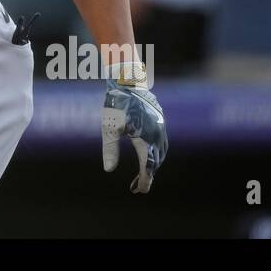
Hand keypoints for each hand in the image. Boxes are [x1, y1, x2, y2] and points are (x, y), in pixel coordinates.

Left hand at [102, 64, 167, 193]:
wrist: (128, 80)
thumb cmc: (116, 103)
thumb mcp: (109, 127)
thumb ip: (110, 149)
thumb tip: (108, 170)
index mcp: (146, 138)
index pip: (148, 167)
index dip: (145, 180)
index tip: (140, 191)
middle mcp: (157, 134)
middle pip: (156, 162)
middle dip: (148, 175)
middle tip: (137, 187)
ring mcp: (161, 126)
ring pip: (161, 152)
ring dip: (153, 165)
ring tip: (142, 175)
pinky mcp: (160, 120)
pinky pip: (162, 141)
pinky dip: (156, 152)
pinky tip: (148, 155)